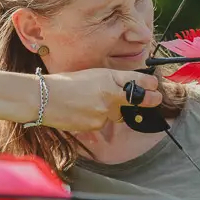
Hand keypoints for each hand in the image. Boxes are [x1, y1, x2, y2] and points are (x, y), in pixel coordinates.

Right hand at [43, 68, 163, 131]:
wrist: (43, 98)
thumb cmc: (64, 83)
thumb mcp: (91, 75)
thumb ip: (109, 81)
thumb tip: (126, 87)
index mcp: (107, 78)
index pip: (135, 81)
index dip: (148, 85)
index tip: (155, 86)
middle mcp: (109, 94)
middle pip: (135, 100)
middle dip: (148, 100)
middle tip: (156, 99)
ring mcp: (103, 112)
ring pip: (116, 114)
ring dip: (112, 110)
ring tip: (92, 102)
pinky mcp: (95, 125)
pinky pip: (102, 123)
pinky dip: (97, 118)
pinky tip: (82, 112)